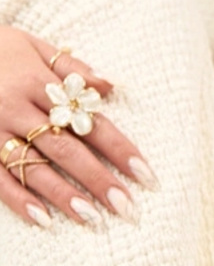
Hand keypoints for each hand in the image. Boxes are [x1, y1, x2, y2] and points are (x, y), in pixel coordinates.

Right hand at [0, 27, 155, 229]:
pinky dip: (19, 200)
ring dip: (64, 196)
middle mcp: (16, 106)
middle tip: (128, 209)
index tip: (146, 176)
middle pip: (66, 148)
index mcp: (37, 81)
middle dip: (99, 181)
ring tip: (94, 221)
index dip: (120, 149)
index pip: (89, 120)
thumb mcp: (32, 44)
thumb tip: (111, 87)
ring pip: (33, 166)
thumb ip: (71, 67)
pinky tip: (45, 220)